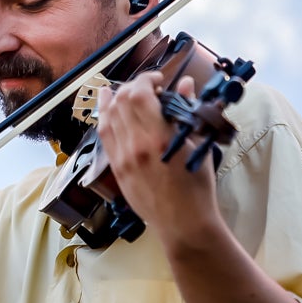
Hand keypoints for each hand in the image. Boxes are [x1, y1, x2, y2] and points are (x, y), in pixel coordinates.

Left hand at [96, 72, 219, 237]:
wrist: (184, 223)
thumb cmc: (197, 187)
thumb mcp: (197, 145)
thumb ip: (188, 110)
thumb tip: (185, 84)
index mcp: (159, 138)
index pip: (140, 94)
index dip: (146, 79)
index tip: (158, 80)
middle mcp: (135, 146)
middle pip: (121, 101)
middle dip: (133, 86)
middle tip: (147, 88)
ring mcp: (123, 158)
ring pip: (108, 117)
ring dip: (114, 98)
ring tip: (122, 91)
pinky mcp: (117, 169)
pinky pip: (104, 136)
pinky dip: (105, 118)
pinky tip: (107, 108)